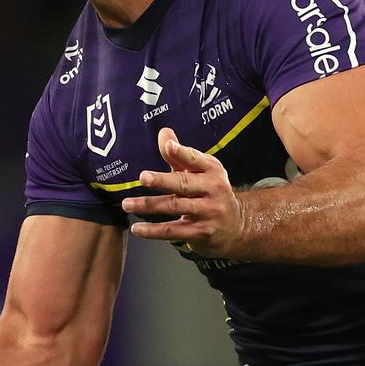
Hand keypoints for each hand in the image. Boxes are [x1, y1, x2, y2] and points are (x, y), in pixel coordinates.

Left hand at [122, 127, 245, 258]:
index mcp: (212, 170)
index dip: (182, 153)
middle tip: (143, 177)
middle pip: (184, 184)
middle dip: (162, 180)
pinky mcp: (202, 232)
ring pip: (175, 207)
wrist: (237, 225)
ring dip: (149, 205)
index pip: (195, 160)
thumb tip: (164, 133)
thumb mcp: (199, 171)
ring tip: (127, 204)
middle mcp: (213, 189)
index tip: (169, 147)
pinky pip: (174, 231)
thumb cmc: (210, 192)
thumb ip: (178, 154)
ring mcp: (208, 212)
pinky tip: (138, 229)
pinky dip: (153, 231)